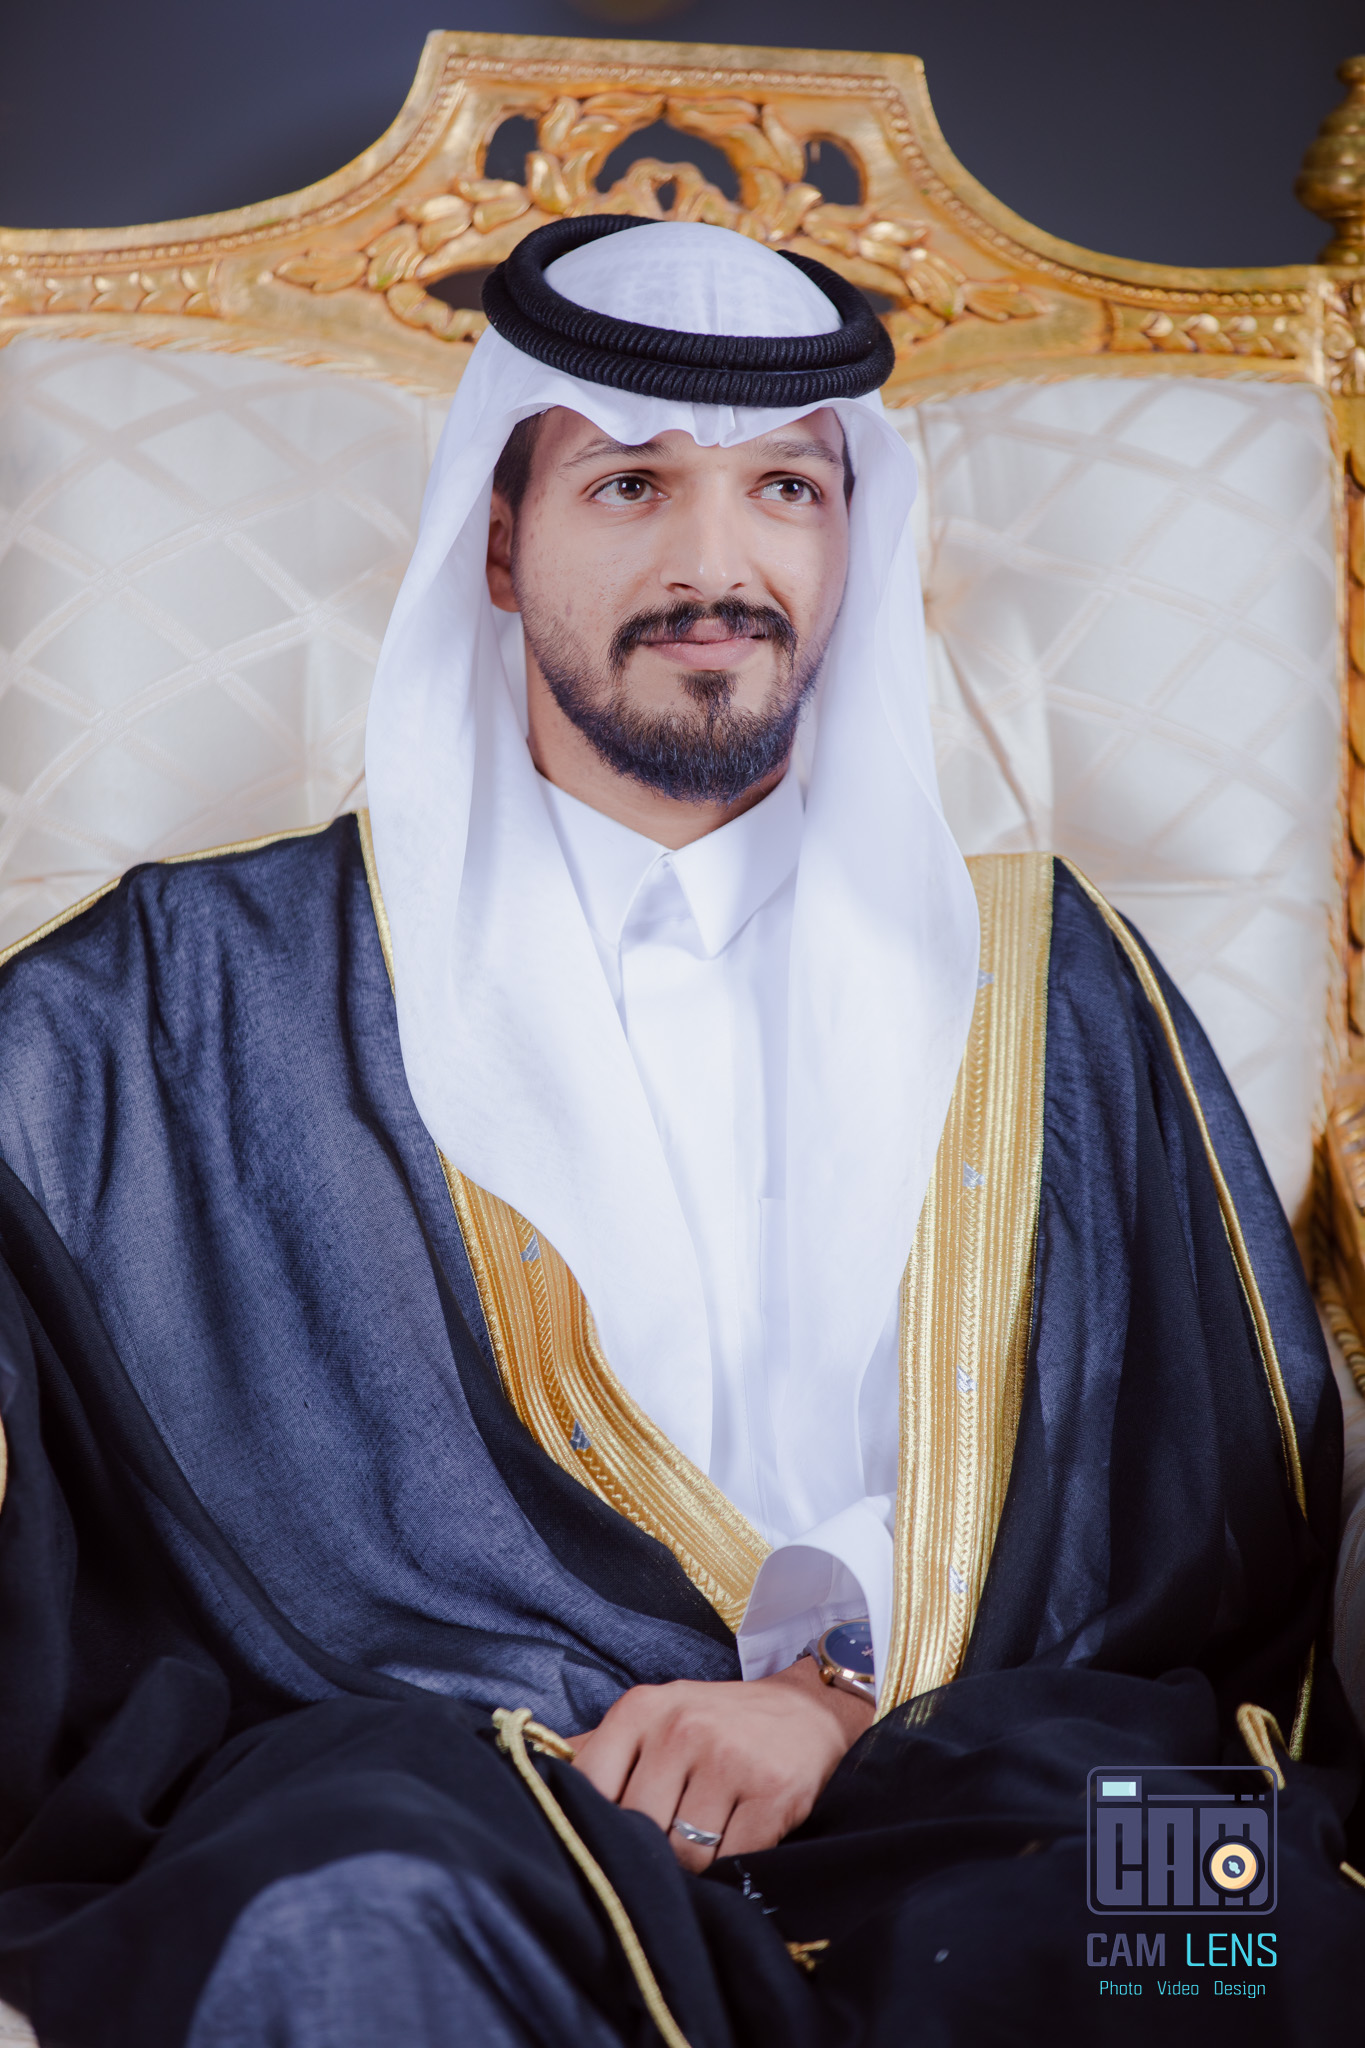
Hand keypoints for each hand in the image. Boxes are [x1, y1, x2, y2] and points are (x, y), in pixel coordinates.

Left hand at [568, 1654, 872, 1870]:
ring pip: (685, 1853)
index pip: (590, 1789)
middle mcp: (681, 1729)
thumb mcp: (654, 1714)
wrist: (807, 1708)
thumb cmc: (716, 1720)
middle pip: (639, 1829)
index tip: (607, 1842)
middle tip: (664, 1852)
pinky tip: (735, 1849)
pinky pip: (732, 1859)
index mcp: (641, 1709)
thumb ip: (597, 1747)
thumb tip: (528, 1769)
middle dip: (650, 1852)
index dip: (596, 1826)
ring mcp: (728, 1760)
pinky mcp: (772, 1793)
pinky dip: (731, 1869)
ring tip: (703, 1846)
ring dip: (693, 1865)